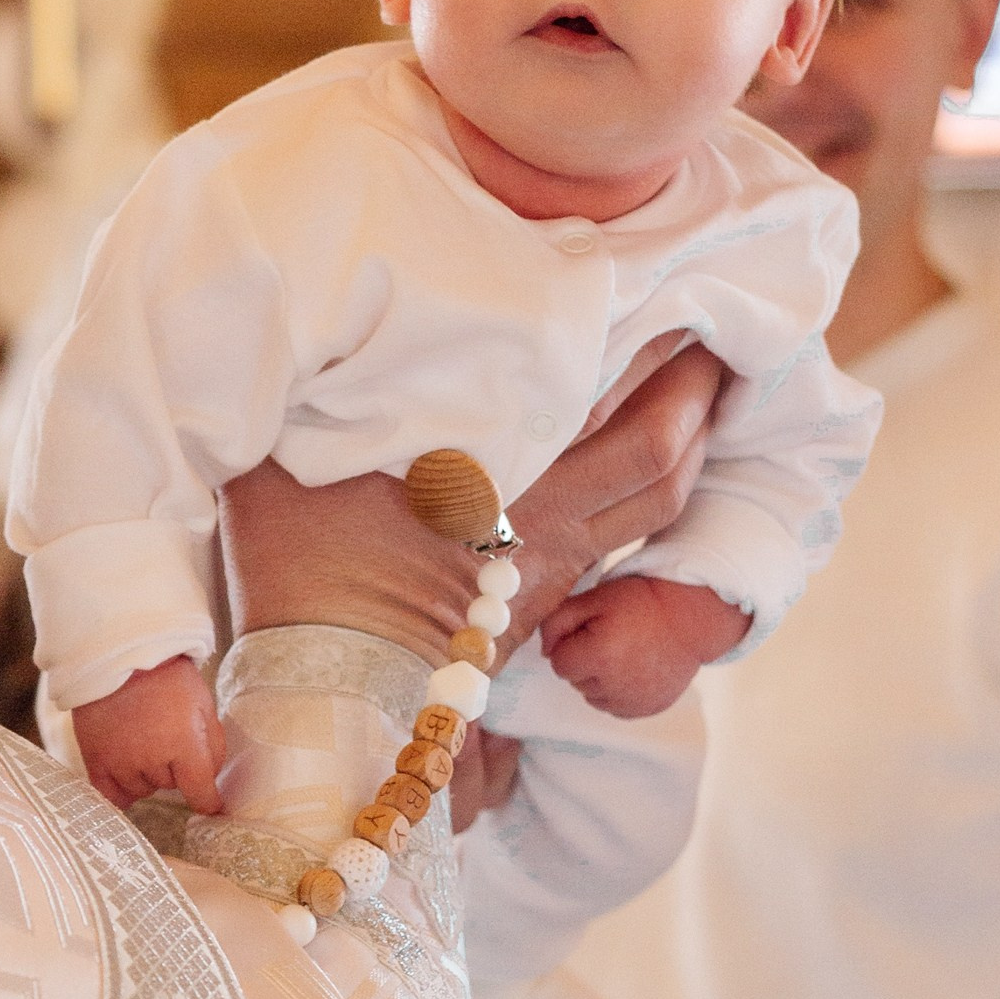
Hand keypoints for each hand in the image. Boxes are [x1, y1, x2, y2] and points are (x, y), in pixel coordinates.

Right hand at [72, 657, 226, 814]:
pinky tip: (125, 776)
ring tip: (142, 741)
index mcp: (184, 744)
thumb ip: (212, 745)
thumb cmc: (166, 675)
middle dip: (173, 768)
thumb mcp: (204, 703)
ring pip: (141, 789)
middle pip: (169, 786)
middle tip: (167, 736)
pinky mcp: (95, 759)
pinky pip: (109, 795)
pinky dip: (119, 791)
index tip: (211, 803)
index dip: (208, 801)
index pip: (200, 794)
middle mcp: (152, 760)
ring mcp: (120, 762)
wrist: (118, 652)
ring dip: (146, 774)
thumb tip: (211, 776)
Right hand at [216, 336, 728, 667]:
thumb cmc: (297, 570)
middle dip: (698, 397)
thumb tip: (312, 322)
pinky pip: (622, 537)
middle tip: (714, 331)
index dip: (669, 366)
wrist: (318, 695)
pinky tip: (640, 455)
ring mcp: (548, 574)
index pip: (630, 428)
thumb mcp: (285, 460)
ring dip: (688, 445)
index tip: (683, 303)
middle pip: (662, 462)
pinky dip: (648, 488)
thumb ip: (311, 387)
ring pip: (653, 505)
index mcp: (506, 490)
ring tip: (697, 388)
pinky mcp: (537, 605)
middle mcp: (546, 531)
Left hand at [537, 574, 748, 717]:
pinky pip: (616, 707)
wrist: (690, 617)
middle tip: (612, 637)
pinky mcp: (648, 709)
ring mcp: (633, 701)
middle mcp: (614, 686)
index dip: (571, 644)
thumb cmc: (641, 603)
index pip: (559, 663)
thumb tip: (545, 652)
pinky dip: (618, 692)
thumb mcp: (593, 599)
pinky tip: (634, 669)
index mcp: (598, 655)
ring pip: (593, 697)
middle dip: (585, 661)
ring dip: (600, 679)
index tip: (592, 630)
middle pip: (576, 681)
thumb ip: (557, 622)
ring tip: (624, 653)